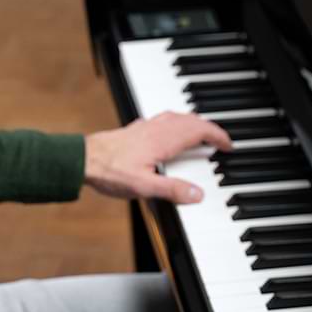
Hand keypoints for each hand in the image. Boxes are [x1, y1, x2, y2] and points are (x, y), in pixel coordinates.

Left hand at [84, 111, 231, 202]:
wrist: (82, 159)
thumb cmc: (109, 171)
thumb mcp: (143, 187)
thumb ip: (172, 190)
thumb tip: (197, 195)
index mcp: (163, 140)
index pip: (199, 130)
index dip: (217, 136)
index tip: (228, 145)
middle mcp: (157, 129)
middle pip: (192, 120)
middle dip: (210, 128)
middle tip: (220, 141)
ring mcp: (146, 126)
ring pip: (178, 117)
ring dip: (194, 122)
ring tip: (202, 133)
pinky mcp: (136, 129)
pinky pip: (164, 119)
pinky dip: (178, 123)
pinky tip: (171, 131)